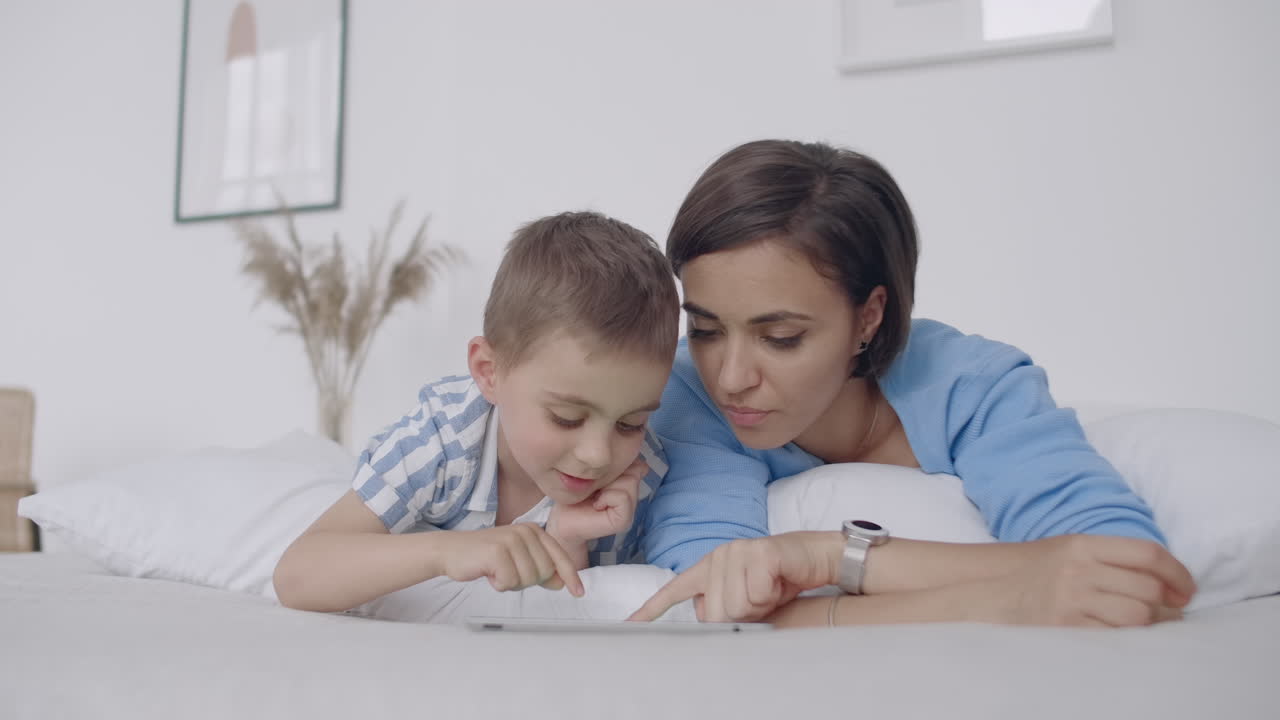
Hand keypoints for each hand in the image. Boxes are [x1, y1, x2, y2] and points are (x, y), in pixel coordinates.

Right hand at [439, 523, 584, 596]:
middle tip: (507, 572)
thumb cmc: (485, 557)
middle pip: (545, 572)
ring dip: (511, 583)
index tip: (578, 592)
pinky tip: (488, 573)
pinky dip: (498, 584)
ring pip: (529, 579)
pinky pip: (510, 582)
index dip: (570, 576)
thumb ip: (540, 569)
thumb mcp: (518, 560)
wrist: (451, 551)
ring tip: (496, 571)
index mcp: (534, 531)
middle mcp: (526, 531)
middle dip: (527, 580)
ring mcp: (512, 539)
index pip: (559, 556)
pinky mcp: (497, 551)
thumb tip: (560, 582)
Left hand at [547, 456, 646, 545]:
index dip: (619, 466)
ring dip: (607, 486)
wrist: (560, 519)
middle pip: (634, 472)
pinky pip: (622, 497)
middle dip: (611, 475)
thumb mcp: (598, 475)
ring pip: (630, 482)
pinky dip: (606, 497)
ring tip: (595, 497)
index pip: (638, 466)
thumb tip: (643, 465)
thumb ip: (618, 468)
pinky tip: (596, 505)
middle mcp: (633, 499)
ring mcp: (630, 511)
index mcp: (628, 486)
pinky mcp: (624, 521)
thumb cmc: (575, 495)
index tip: (600, 477)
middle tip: (596, 489)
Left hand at [628, 532, 839, 622]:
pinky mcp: (759, 553)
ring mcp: (737, 551)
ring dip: (759, 606)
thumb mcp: (745, 599)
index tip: (629, 624)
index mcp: (708, 567)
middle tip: (760, 598)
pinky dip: (771, 595)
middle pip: (714, 613)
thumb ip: (722, 607)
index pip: (674, 590)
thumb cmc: (778, 581)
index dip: (651, 609)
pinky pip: (757, 594)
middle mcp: (717, 556)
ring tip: (769, 588)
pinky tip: (779, 581)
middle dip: (741, 616)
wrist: (813, 557)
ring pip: (736, 606)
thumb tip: (706, 620)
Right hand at [980, 534, 1195, 626]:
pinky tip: (1124, 637)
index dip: (1177, 573)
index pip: (1147, 553)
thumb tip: (1165, 584)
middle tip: (1169, 614)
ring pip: (1138, 615)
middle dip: (1166, 605)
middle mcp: (1078, 568)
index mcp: (1082, 544)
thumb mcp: (1069, 551)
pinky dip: (1128, 639)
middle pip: (1147, 587)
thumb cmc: (1035, 574)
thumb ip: (1112, 559)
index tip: (1187, 590)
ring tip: (1146, 627)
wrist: (988, 593)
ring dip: (1150, 625)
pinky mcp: (1064, 626)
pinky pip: (1114, 636)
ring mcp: (1070, 598)